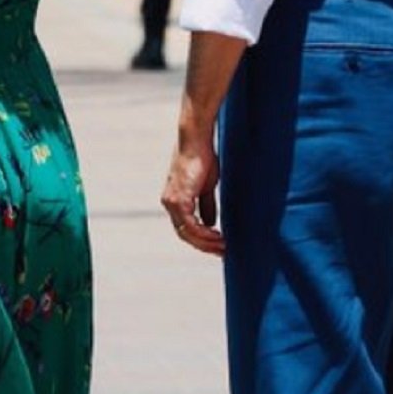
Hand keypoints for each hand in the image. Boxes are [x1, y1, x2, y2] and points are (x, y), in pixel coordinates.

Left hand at [161, 130, 224, 255]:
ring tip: (223, 246)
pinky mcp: (178, 199)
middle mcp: (169, 203)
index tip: (218, 245)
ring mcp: (171, 202)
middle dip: (205, 245)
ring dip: (206, 242)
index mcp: (174, 200)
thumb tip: (211, 223)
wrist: (196, 142)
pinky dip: (204, 234)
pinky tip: (218, 236)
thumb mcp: (206, 186)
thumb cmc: (202, 159)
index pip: (185, 228)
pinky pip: (191, 225)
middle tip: (222, 252)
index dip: (201, 239)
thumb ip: (206, 204)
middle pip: (185, 234)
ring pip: (187, 233)